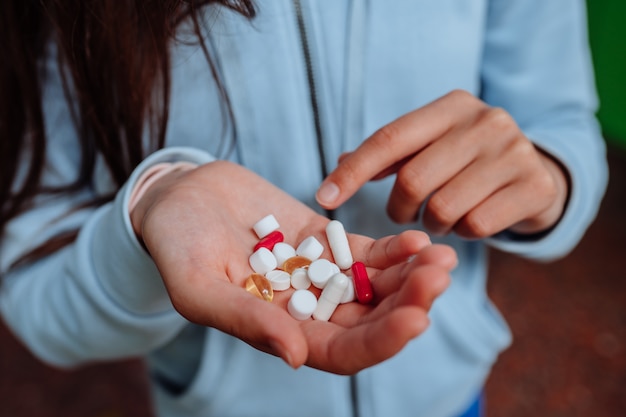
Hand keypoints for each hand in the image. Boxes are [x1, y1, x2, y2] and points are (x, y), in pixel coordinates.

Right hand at [130, 160, 456, 373]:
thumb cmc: (176, 246)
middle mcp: (307, 310)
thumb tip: (296, 357)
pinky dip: (393, 248)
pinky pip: (366, 251)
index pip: (341, 353)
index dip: (380, 342)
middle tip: (439, 278)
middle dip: (409, 303)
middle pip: (371, 320)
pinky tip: (417, 240)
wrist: (181, 198)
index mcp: (280, 333)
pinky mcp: (324, 239)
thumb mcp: (199, 286)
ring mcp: (320, 274)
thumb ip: (246, 319)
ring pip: (376, 286)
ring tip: (442, 258)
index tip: (416, 320)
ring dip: (412, 276)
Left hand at [316, 90, 569, 237]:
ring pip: (443, 208)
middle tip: (406, 212)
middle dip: (399, 208)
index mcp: (451, 106)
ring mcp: (515, 152)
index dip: (353, 171)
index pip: (389, 139)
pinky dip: (463, 232)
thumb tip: (339, 165)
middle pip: (413, 180)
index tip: (324, 198)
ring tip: (443, 214)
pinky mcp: (534, 186)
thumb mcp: (431, 145)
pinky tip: (470, 220)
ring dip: (433, 223)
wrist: (536, 173)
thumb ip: (389, 154)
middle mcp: (485, 121)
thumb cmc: (468, 160)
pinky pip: (476, 226)